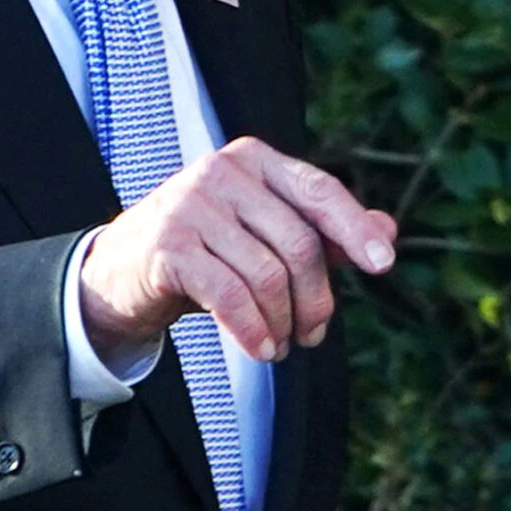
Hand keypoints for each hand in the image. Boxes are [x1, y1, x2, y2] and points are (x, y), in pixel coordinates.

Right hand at [77, 136, 397, 365]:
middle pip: (298, 243)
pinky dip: (253, 331)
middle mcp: (222, 171)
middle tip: (313, 335)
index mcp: (254, 160)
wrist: (122, 272)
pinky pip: (230, 295)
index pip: (319, 190)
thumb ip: (323, 232)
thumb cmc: (208, 251)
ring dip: (283, 324)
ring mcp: (190, 204)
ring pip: (267, 275)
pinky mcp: (168, 245)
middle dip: (315, 300)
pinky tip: (260, 350)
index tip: (383, 266)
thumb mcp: (264, 237)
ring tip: (281, 345)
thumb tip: (388, 232)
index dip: (355, 228)